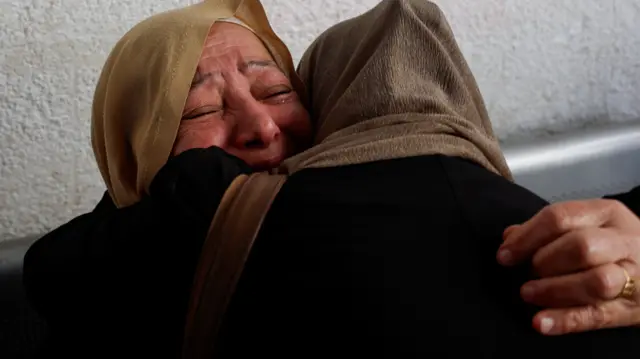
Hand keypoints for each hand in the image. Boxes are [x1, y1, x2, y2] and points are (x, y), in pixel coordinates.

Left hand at [497, 199, 639, 334]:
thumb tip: (510, 236)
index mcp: (607, 214)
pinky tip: (541, 322)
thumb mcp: (589, 226)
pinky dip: (566, 320)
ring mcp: (634, 276)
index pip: (561, 217)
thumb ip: (549, 229)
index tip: (504, 255)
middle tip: (527, 273)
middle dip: (545, 261)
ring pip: (596, 281)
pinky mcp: (633, 308)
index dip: (527, 237)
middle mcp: (624, 241)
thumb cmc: (615, 245)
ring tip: (529, 293)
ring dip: (555, 289)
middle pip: (581, 246)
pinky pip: (598, 315)